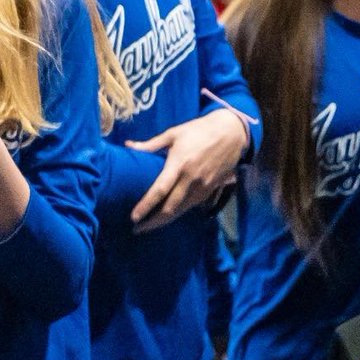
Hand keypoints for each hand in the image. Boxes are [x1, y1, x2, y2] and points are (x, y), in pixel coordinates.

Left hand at [126, 109, 245, 232]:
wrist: (231, 133)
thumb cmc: (198, 130)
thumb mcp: (173, 134)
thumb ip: (150, 144)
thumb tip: (128, 146)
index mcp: (179, 164)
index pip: (159, 190)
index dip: (146, 206)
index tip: (133, 217)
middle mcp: (191, 179)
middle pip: (170, 208)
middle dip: (153, 222)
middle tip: (137, 229)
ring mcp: (203, 186)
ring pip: (181, 210)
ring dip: (165, 220)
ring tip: (149, 225)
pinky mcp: (211, 189)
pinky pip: (192, 205)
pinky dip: (179, 212)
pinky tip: (168, 215)